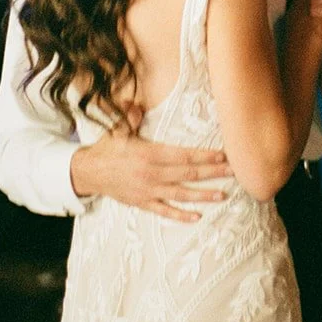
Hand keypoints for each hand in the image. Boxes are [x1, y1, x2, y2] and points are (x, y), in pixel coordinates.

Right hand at [70, 114, 232, 222]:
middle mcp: (151, 174)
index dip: (204, 155)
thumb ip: (130, 116)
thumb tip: (137, 105)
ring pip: (181, 194)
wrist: (88, 172)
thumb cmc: (106, 148)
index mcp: (148, 153)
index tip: (223, 155)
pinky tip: (197, 216)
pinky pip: (164, 211)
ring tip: (223, 195)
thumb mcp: (117, 128)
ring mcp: (148, 191)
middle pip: (188, 173)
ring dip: (203, 195)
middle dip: (212, 172)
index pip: (183, 155)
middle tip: (233, 172)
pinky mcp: (143, 203)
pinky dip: (181, 215)